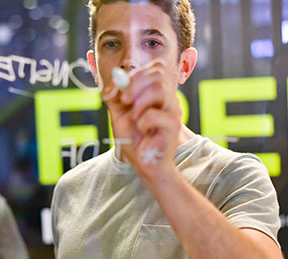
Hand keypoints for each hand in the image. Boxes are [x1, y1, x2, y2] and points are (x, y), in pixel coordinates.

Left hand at [104, 59, 181, 180]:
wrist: (143, 163)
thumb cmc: (134, 140)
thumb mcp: (118, 114)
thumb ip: (115, 97)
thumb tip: (114, 80)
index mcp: (158, 93)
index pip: (156, 67)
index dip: (137, 73)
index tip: (122, 90)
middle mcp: (168, 99)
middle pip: (158, 73)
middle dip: (135, 83)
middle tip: (124, 100)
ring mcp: (173, 111)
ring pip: (160, 89)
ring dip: (139, 102)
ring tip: (134, 117)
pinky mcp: (173, 126)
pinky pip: (155, 115)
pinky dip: (143, 122)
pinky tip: (143, 131)